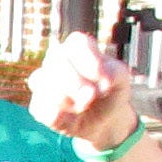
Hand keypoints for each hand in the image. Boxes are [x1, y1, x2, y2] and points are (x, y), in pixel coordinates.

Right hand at [29, 33, 140, 149]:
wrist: (104, 118)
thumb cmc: (112, 91)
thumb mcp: (122, 80)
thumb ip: (115, 74)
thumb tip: (93, 86)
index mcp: (78, 47)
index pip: (77, 42)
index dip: (88, 59)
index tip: (103, 77)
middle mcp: (56, 59)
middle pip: (56, 61)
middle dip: (74, 82)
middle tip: (91, 96)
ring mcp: (43, 81)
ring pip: (40, 81)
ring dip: (64, 98)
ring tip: (83, 107)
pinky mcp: (38, 104)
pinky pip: (38, 107)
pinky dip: (55, 115)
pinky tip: (70, 118)